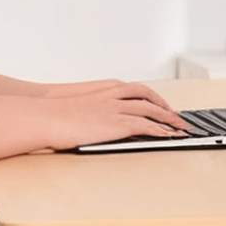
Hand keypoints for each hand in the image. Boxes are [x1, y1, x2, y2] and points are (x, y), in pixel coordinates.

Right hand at [37, 81, 189, 147]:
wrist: (46, 116)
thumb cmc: (53, 114)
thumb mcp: (73, 107)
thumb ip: (86, 111)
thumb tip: (87, 121)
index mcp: (103, 90)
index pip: (134, 89)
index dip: (150, 96)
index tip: (159, 103)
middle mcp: (113, 96)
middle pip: (147, 96)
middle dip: (164, 105)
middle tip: (174, 115)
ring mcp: (116, 109)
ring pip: (151, 110)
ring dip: (168, 118)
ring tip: (179, 127)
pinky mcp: (117, 123)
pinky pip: (145, 125)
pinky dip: (159, 130)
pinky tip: (166, 135)